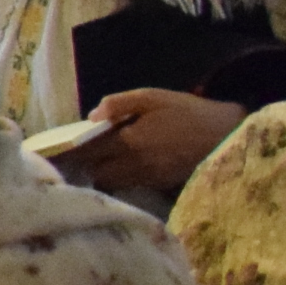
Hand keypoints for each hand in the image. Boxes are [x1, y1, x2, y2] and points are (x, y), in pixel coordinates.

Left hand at [71, 87, 243, 197]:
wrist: (230, 134)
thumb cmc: (189, 112)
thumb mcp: (153, 97)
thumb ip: (118, 104)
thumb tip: (91, 117)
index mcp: (130, 142)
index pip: (88, 153)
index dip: (70, 153)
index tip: (55, 151)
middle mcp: (136, 166)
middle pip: (97, 175)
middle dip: (87, 166)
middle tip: (82, 154)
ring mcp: (150, 179)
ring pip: (113, 184)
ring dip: (104, 174)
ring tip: (102, 160)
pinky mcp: (163, 187)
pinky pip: (132, 186)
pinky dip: (123, 179)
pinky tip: (124, 166)